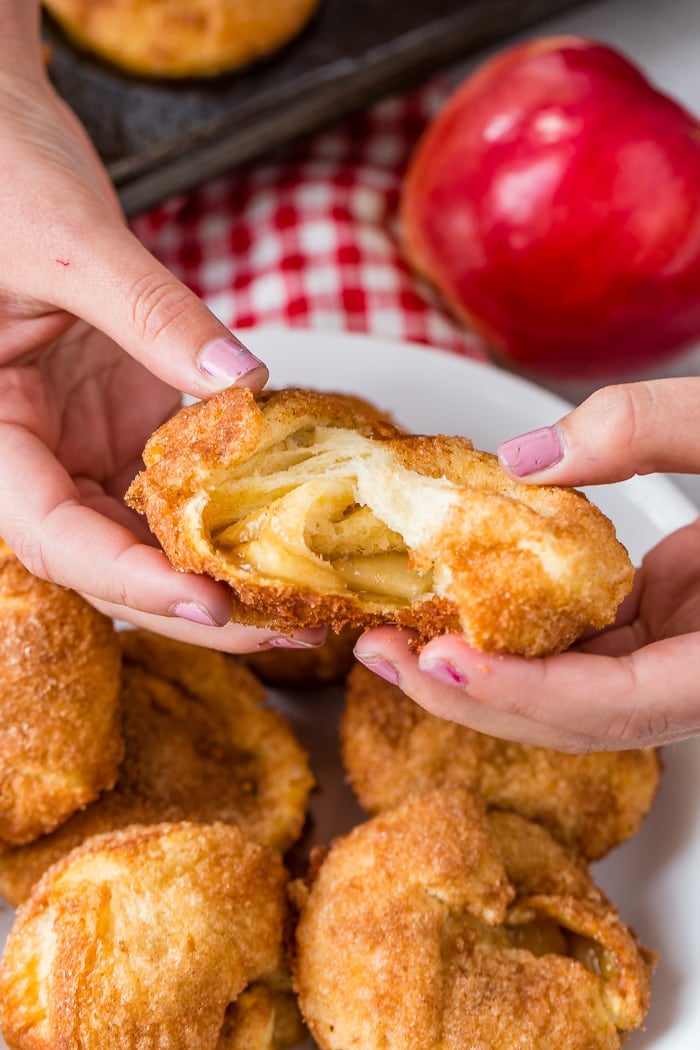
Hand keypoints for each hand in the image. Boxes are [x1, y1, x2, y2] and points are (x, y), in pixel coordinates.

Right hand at [0, 6, 320, 650]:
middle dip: (198, 604)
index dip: (128, 579)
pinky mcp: (126, 424)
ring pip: (148, 538)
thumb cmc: (0, 174)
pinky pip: (181, 484)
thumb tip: (244, 380)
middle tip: (294, 628)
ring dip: (226, 572)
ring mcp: (82, 445)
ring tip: (313, 600)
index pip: (49, 532)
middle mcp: (32, 456)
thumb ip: (149, 311)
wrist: (3, 141)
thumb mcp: (65, 238)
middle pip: (109, 560)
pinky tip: (297, 527)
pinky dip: (235, 511)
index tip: (211, 602)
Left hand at [354, 378, 699, 751]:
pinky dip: (514, 626)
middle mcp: (699, 673)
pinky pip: (578, 642)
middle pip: (574, 716)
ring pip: (568, 689)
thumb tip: (522, 461)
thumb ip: (652, 428)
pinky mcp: (662, 622)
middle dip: (470, 694)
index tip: (444, 660)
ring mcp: (678, 654)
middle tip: (378, 651)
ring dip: (479, 667)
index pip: (621, 705)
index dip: (526, 693)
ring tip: (392, 631)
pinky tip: (457, 594)